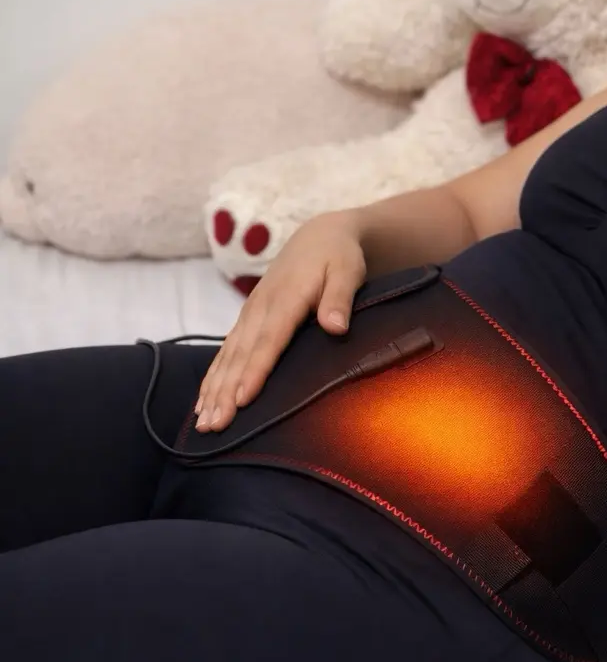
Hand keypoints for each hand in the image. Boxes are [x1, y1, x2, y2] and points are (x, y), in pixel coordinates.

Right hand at [195, 211, 366, 431]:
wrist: (319, 236)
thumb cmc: (338, 257)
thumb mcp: (348, 272)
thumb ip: (340, 298)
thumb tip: (336, 326)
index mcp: (286, 298)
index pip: (269, 340)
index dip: (255, 370)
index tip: (242, 400)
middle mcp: (261, 307)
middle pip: (241, 354)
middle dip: (225, 391)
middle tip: (213, 425)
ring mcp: (250, 312)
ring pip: (228, 356)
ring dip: (214, 389)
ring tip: (203, 422)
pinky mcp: (248, 317)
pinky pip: (226, 350)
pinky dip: (214, 376)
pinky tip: (204, 401)